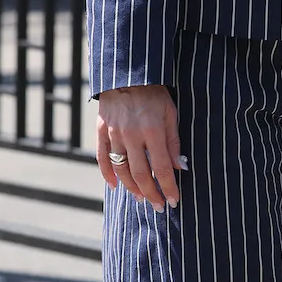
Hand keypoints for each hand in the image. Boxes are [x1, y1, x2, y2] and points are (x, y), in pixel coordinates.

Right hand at [97, 85, 183, 209]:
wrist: (126, 74)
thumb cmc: (154, 93)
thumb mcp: (170, 113)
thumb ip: (173, 141)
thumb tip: (180, 168)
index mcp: (152, 130)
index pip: (161, 168)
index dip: (168, 187)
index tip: (174, 201)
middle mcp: (132, 134)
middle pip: (140, 173)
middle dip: (151, 194)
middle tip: (159, 206)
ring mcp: (114, 133)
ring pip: (121, 169)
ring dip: (131, 187)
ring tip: (141, 198)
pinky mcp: (101, 130)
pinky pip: (102, 158)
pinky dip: (107, 174)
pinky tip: (115, 186)